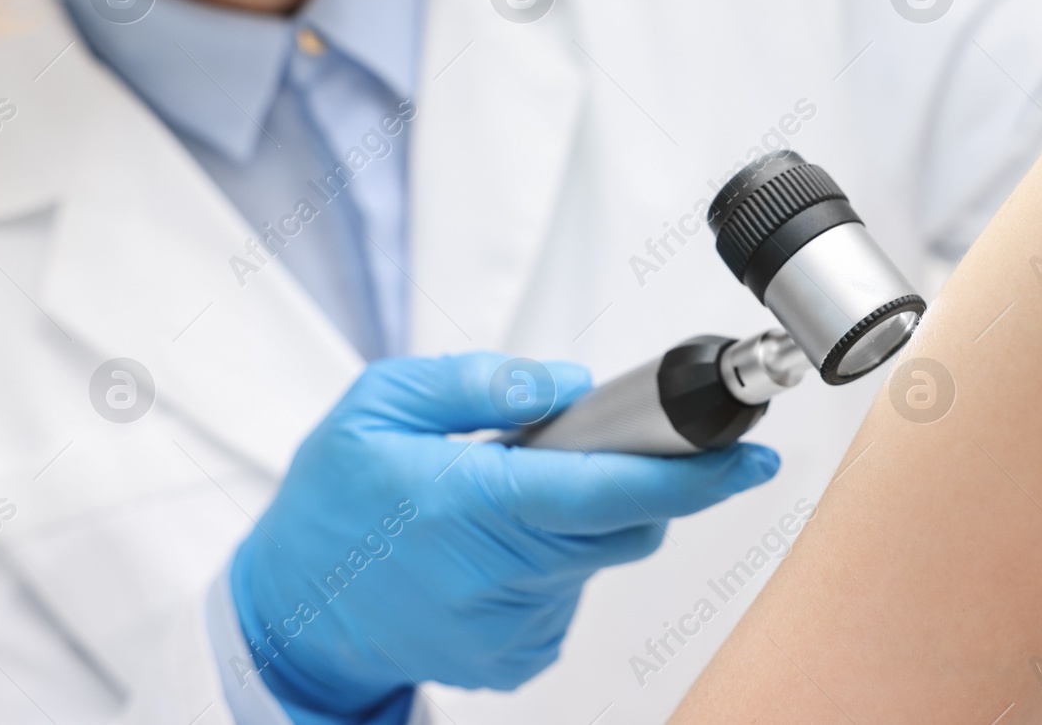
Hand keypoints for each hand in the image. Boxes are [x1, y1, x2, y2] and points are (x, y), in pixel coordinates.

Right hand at [228, 353, 779, 723]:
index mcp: (472, 506)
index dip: (696, 474)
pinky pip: (572, 594)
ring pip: (602, 556)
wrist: (288, 616)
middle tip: (572, 450)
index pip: (612, 490)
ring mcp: (512, 628)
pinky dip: (555, 561)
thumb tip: (569, 385)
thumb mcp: (378, 406)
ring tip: (503, 501)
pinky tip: (493, 549)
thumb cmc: (329, 504)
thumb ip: (479, 385)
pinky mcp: (518, 657)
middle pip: (627, 522)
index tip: (752, 455)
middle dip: (631, 477)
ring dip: (581, 520)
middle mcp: (501, 578)